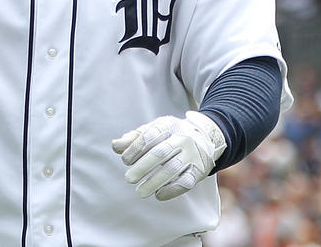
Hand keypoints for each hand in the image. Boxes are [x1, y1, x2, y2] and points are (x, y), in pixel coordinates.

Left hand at [111, 111, 225, 200]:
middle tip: (129, 179)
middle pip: (160, 153)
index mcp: (168, 125)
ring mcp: (193, 154)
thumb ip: (133, 138)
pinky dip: (171, 190)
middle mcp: (183, 138)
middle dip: (142, 167)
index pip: (148, 137)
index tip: (125, 161)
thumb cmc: (170, 135)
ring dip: (154, 182)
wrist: (205, 136)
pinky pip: (186, 181)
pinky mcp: (201, 169)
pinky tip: (158, 195)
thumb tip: (115, 146)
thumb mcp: (153, 130)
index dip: (134, 150)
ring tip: (140, 192)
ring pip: (173, 169)